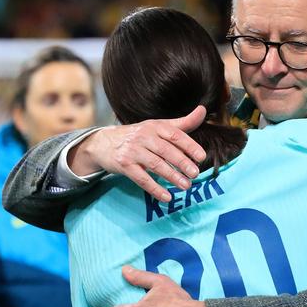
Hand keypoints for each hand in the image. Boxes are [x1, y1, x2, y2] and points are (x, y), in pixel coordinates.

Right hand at [68, 106, 207, 201]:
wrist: (104, 143)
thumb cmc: (139, 135)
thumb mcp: (159, 127)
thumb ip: (183, 123)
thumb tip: (203, 110)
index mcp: (155, 126)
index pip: (175, 135)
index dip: (189, 145)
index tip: (202, 157)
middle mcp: (144, 136)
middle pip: (166, 150)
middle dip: (182, 163)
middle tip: (195, 174)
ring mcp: (132, 150)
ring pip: (155, 164)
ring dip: (172, 176)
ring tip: (186, 186)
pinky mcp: (123, 165)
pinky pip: (141, 179)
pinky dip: (155, 189)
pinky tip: (166, 197)